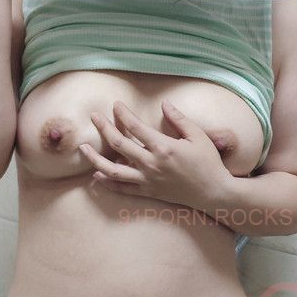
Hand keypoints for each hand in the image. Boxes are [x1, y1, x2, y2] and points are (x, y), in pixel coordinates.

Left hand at [79, 99, 233, 210]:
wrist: (214, 193)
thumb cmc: (208, 162)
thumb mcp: (198, 136)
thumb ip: (179, 119)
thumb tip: (164, 103)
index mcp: (163, 147)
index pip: (135, 127)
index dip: (123, 114)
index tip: (116, 104)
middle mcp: (151, 163)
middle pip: (119, 144)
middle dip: (103, 128)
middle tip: (94, 116)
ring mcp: (147, 180)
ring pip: (113, 170)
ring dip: (95, 158)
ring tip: (82, 148)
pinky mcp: (148, 192)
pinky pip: (123, 188)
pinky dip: (107, 183)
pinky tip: (96, 176)